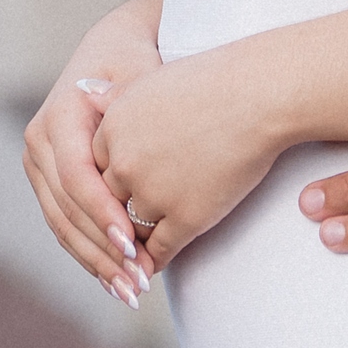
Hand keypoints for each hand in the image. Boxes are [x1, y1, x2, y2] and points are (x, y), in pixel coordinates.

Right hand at [22, 6, 162, 306]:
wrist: (112, 50)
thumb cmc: (136, 66)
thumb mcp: (140, 80)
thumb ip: (137, 113)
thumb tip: (130, 157)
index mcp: (57, 117)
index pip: (76, 177)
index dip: (103, 214)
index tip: (135, 245)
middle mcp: (38, 143)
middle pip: (66, 209)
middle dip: (102, 251)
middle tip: (138, 283)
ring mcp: (37, 165)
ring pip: (61, 225)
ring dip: (96, 263)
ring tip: (131, 292)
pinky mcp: (46, 182)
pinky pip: (64, 225)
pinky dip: (89, 255)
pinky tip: (115, 282)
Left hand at [90, 47, 286, 275]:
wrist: (259, 94)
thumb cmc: (214, 81)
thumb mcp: (151, 81)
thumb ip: (116, 97)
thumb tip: (87, 95)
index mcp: (112, 127)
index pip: (94, 169)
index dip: (107, 185)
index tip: (112, 196)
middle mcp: (124, 162)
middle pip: (108, 201)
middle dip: (115, 217)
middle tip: (116, 236)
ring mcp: (153, 192)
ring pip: (130, 230)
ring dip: (133, 244)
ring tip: (133, 258)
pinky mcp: (186, 217)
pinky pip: (160, 250)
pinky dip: (154, 262)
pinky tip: (153, 267)